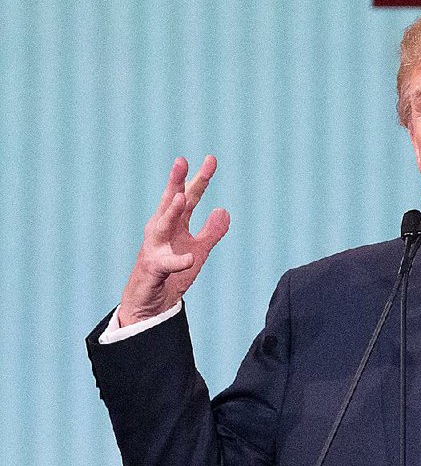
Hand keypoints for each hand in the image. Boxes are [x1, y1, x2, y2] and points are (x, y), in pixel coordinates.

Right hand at [118, 156, 229, 326]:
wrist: (151, 305)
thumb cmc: (172, 274)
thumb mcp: (198, 250)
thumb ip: (211, 231)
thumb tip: (224, 210)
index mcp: (174, 224)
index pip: (189, 197)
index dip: (200, 179)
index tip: (211, 159)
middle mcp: (161, 231)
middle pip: (171, 202)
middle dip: (176, 182)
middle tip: (181, 161)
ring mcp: (155, 249)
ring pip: (162, 226)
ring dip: (171, 212)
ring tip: (180, 197)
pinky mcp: (153, 270)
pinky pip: (167, 264)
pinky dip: (178, 261)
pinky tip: (190, 259)